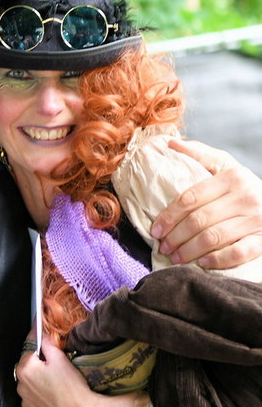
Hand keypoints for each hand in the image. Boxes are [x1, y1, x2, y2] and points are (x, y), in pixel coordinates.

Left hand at [16, 335, 163, 406]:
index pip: (28, 349)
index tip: (38, 333)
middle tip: (53, 365)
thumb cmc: (73, 386)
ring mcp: (26, 403)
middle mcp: (20, 386)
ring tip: (54, 384)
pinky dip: (40, 400)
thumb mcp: (60, 358)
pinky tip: (52, 398)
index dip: (36, 342)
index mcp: (25, 369)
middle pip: (28, 368)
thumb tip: (41, 335)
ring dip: (37, 383)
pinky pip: (33, 404)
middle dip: (37, 365)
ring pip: (30, 386)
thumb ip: (46, 343)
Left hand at [151, 138, 261, 268]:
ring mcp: (256, 220)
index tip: (154, 229)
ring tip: (174, 257)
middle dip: (175, 236)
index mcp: (232, 177)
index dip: (169, 215)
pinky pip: (239, 253)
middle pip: (199, 220)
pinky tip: (202, 263)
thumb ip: (199, 154)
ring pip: (214, 237)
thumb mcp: (225, 164)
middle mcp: (246, 197)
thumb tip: (170, 142)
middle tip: (162, 246)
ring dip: (189, 250)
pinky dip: (218, 260)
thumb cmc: (244, 185)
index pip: (190, 198)